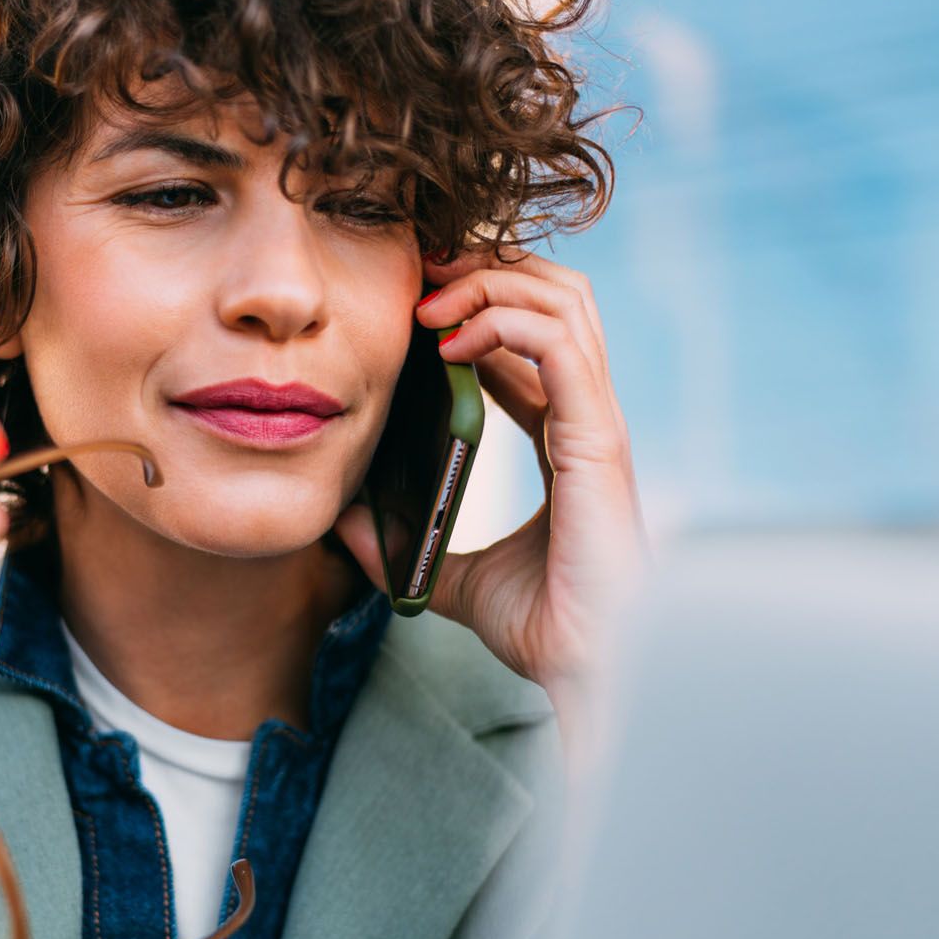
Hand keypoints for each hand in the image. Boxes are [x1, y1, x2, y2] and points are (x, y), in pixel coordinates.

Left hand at [335, 247, 650, 718]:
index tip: (414, 303)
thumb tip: (342, 525)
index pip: (531, 335)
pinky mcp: (596, 438)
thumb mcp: (452, 575)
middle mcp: (586, 417)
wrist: (585, 670)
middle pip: (556, 296)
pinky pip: (557, 344)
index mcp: (564, 434)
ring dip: (491, 282)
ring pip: (563, 301)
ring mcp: (596, 423)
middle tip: (420, 273)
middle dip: (488, 267)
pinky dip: (502, 322)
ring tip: (429, 301)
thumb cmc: (542, 627)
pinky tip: (448, 343)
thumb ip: (405, 547)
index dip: (478, 302)